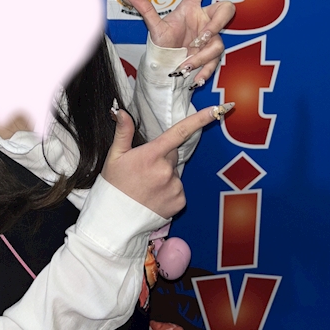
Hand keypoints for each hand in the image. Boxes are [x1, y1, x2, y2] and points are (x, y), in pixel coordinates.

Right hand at [102, 103, 233, 217]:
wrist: (115, 219)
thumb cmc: (114, 186)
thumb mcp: (115, 156)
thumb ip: (123, 132)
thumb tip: (122, 112)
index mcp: (152, 154)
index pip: (179, 132)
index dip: (199, 119)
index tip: (215, 110)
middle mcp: (166, 170)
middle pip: (172, 154)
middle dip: (162, 157)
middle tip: (144, 170)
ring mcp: (175, 186)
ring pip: (175, 173)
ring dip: (165, 176)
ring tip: (147, 187)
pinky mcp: (180, 201)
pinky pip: (179, 189)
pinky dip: (170, 191)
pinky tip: (155, 196)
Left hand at [121, 0, 234, 86]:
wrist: (166, 69)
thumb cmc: (163, 47)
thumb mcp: (155, 30)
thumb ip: (147, 12)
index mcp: (191, 8)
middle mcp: (204, 19)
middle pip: (226, 9)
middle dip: (216, 24)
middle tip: (200, 39)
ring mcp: (211, 37)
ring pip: (219, 39)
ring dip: (203, 55)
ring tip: (185, 65)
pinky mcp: (212, 53)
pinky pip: (217, 58)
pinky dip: (206, 69)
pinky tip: (196, 77)